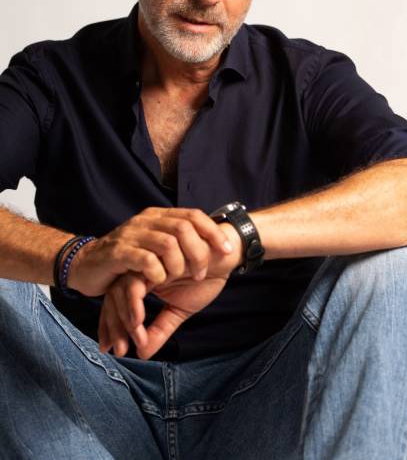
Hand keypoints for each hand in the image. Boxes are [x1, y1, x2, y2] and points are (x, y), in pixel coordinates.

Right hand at [68, 207, 233, 296]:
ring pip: (167, 242)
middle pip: (184, 227)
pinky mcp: (118, 252)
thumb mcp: (157, 252)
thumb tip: (217, 251)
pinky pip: (145, 259)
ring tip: (179, 279)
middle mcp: (146, 220)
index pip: (193, 215)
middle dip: (198, 252)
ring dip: (179, 264)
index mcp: (159, 217)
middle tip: (200, 274)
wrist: (86, 266)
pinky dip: (158, 272)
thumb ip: (181, 249)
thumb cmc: (127, 262)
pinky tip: (158, 282)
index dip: (213, 232)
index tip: (227, 251)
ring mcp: (131, 234)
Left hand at [98, 223, 242, 358]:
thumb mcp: (180, 309)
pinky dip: (136, 302)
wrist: (227, 253)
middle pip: (115, 293)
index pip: (116, 300)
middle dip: (114, 323)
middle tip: (120, 349)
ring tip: (134, 334)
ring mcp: (151, 259)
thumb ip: (160, 329)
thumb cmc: (204, 277)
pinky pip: (140, 280)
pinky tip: (140, 321)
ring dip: (127, 313)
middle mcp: (142, 267)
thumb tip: (142, 354)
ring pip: (124, 286)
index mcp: (142, 277)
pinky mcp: (160, 255)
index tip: (112, 350)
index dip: (111, 325)